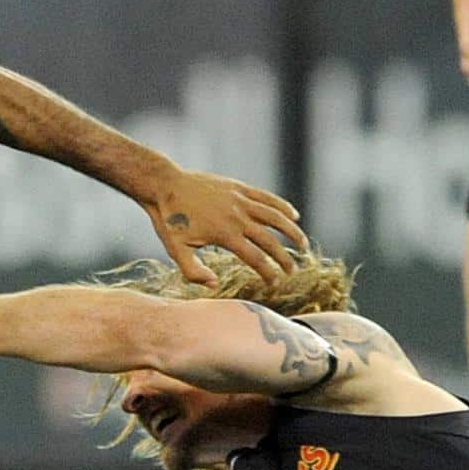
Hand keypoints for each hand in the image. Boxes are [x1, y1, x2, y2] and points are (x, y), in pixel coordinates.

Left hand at [142, 169, 307, 286]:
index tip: (275, 283)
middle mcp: (237, 217)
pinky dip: (282, 206)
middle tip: (293, 271)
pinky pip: (266, 197)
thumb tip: (215, 285)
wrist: (164, 185)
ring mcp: (240, 200)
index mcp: (224, 234)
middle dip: (284, 258)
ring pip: (275, 216)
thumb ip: (194, 272)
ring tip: (304, 244)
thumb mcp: (176, 250)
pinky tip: (294, 215)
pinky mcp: (238, 187)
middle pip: (270, 240)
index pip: (255, 258)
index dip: (269, 273)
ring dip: (292, 231)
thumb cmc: (169, 220)